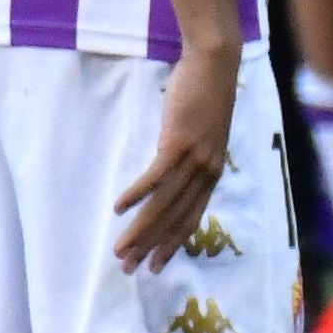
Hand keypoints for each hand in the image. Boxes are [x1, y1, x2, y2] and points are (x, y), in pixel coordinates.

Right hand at [113, 42, 239, 271]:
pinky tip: (119, 208)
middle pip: (175, 218)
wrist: (214, 64)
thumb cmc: (204, 96)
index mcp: (212, 172)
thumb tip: (168, 174)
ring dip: (140, 229)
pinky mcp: (178, 143)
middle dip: (151, 246)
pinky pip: (155, 177)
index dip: (172, 243)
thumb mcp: (201, 135)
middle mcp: (206, 171)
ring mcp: (193, 158)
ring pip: (164, 204)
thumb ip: (188, 158)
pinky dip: (136, 195)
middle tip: (129, 267)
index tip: (155, 264)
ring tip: (120, 248)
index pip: (192, 218)